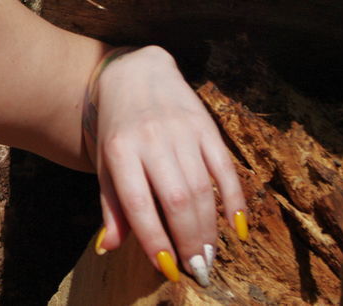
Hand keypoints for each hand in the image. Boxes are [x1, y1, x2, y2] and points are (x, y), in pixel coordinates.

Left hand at [87, 45, 247, 286]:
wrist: (136, 74)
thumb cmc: (117, 128)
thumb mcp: (106, 163)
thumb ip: (111, 205)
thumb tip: (108, 248)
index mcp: (120, 151)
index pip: (138, 203)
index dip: (154, 238)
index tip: (167, 268)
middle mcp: (150, 140)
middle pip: (176, 199)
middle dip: (188, 239)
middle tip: (197, 269)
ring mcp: (181, 131)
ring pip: (202, 188)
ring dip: (208, 228)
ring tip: (209, 255)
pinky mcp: (206, 126)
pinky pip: (225, 168)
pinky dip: (234, 200)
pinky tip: (236, 227)